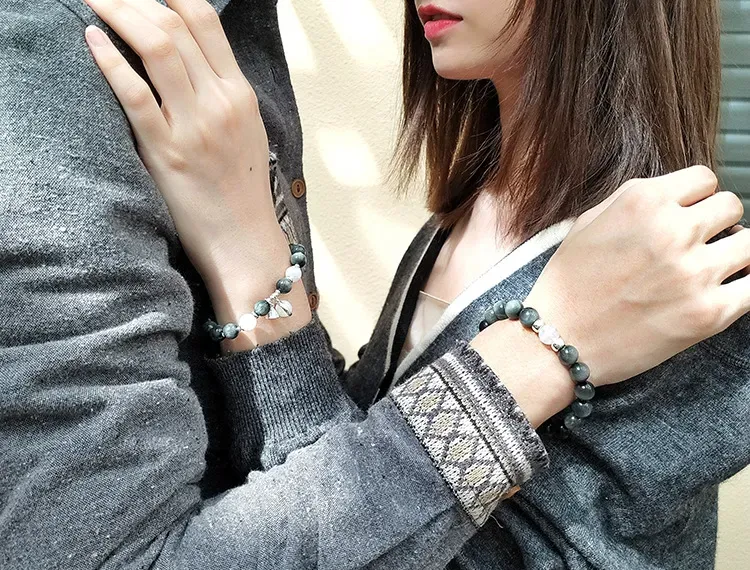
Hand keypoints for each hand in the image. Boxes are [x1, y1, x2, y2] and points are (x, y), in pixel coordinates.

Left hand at [82, 0, 284, 284]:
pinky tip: (91, 41)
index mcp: (240, 93)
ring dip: (119, 15)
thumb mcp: (245, 130)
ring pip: (157, 48)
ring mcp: (195, 126)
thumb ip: (221, 91)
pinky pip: (135, 95)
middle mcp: (220, 102)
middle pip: (176, 25)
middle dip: (135, 0)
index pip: (205, 20)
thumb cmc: (241, 189)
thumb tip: (188, 59)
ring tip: (96, 3)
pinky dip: (110, 61)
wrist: (243, 239)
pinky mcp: (168, 152)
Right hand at [518, 165, 747, 386]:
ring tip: (709, 269)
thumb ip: (637, 200)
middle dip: (715, 224)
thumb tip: (679, 195)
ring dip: (732, 254)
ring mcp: (694, 273)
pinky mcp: (708, 313)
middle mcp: (673, 230)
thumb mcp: (589, 222)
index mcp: (644, 201)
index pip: (704, 179)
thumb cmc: (569, 283)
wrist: (558, 338)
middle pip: (731, 207)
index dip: (695, 198)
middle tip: (695, 245)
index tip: (687, 215)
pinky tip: (724, 292)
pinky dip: (743, 287)